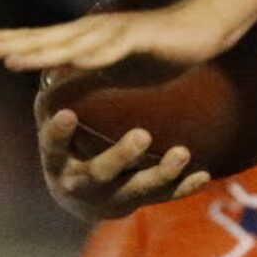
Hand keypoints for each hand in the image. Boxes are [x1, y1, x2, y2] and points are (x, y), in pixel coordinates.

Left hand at [0, 1, 243, 74]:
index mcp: (85, 38)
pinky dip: (90, 56)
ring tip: (10, 60)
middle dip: (7, 43)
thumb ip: (86, 73)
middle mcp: (93, 30)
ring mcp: (114, 32)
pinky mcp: (139, 38)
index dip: (6, 42)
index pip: (38, 40)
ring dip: (40, 52)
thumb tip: (60, 84)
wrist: (201, 29)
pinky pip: (111, 50)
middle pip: (44, 38)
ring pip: (70, 44)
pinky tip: (71, 62)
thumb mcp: (114, 68)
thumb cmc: (159, 49)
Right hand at [35, 97, 210, 223]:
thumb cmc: (67, 148)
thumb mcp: (55, 127)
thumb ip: (55, 99)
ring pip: (138, 188)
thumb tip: (56, 53)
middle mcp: (81, 183)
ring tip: (183, 152)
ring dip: (162, 172)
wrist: (81, 198)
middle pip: (100, 172)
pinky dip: (184, 186)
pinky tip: (204, 174)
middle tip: (142, 135)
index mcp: (57, 160)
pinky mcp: (138, 203)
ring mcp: (112, 197)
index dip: (59, 132)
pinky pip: (164, 197)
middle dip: (121, 156)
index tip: (67, 114)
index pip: (53, 146)